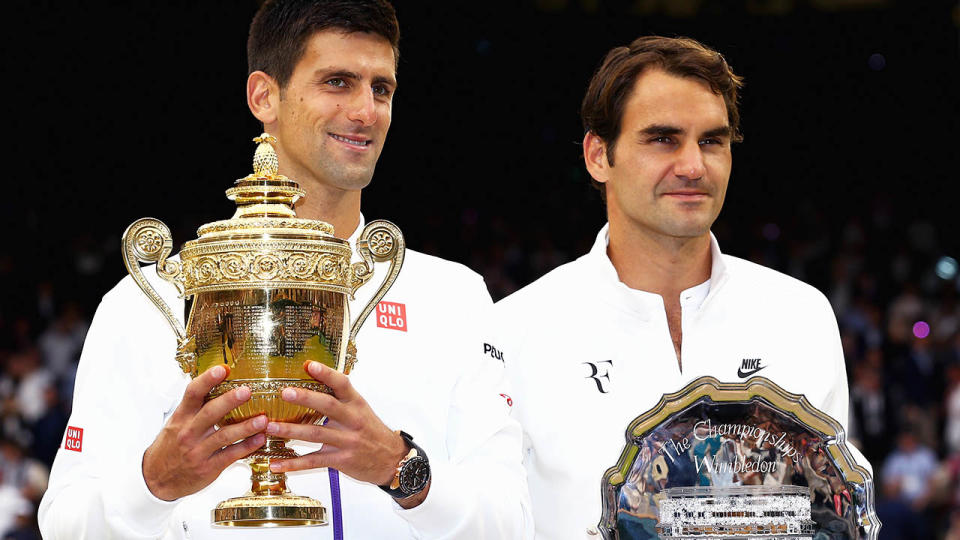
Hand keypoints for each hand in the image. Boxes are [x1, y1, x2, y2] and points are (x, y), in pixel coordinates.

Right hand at [142, 365, 267, 500]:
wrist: (156, 480)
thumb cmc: (169, 448)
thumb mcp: (175, 424)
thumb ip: (193, 408)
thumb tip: (215, 384)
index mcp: (181, 418)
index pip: (192, 394)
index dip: (207, 380)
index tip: (222, 369)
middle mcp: (188, 433)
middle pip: (210, 412)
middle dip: (229, 401)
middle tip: (247, 391)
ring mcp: (198, 451)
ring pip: (224, 435)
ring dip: (246, 427)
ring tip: (263, 419)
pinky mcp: (208, 467)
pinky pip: (231, 455)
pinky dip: (247, 447)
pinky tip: (260, 439)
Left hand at [266, 361, 408, 486]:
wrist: (392, 459)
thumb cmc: (371, 431)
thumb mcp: (361, 409)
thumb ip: (341, 397)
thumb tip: (315, 378)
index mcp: (356, 404)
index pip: (342, 384)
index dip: (326, 374)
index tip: (309, 365)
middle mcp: (352, 420)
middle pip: (328, 406)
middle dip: (305, 398)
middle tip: (285, 393)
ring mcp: (346, 441)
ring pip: (315, 434)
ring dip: (291, 431)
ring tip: (270, 427)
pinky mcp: (340, 460)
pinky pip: (313, 461)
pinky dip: (293, 463)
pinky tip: (276, 463)